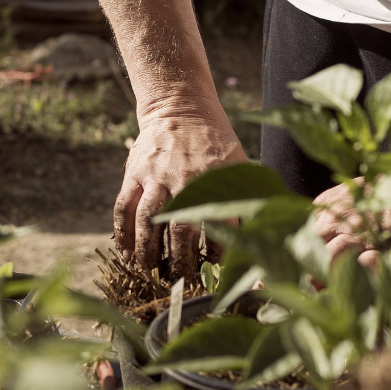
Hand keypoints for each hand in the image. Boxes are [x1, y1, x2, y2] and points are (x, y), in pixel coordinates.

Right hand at [114, 101, 246, 278]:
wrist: (181, 107)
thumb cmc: (215, 141)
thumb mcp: (238, 161)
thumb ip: (247, 193)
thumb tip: (268, 227)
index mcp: (215, 179)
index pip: (219, 224)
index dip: (217, 253)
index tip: (215, 273)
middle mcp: (184, 179)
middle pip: (180, 229)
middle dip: (180, 261)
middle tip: (180, 282)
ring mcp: (155, 176)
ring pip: (148, 221)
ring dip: (148, 251)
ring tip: (150, 272)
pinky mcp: (134, 173)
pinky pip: (124, 207)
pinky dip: (122, 233)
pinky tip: (125, 253)